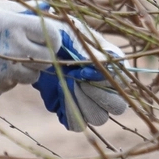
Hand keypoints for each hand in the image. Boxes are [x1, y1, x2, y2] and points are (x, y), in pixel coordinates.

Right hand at [0, 0, 54, 94]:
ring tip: (10, 56)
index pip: (53, 36)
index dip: (54, 37)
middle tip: (32, 47)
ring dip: (26, 68)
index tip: (48, 36)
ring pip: (31, 76)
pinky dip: (8, 78)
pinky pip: (11, 85)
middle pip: (46, 60)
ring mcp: (4, 71)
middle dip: (43, 55)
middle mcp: (14, 51)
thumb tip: (43, 9)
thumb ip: (19, 11)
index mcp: (15, 27)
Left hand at [28, 6, 127, 130]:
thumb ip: (88, 51)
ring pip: (99, 118)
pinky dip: (68, 112)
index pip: (122, 82)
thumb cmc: (59, 34)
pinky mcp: (72, 110)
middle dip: (97, 95)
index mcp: (113, 65)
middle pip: (117, 106)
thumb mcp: (73, 35)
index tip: (83, 68)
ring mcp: (90, 101)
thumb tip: (104, 66)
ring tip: (66, 84)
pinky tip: (59, 93)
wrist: (36, 45)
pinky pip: (77, 125)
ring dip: (82, 104)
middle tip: (77, 79)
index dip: (103, 79)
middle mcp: (107, 87)